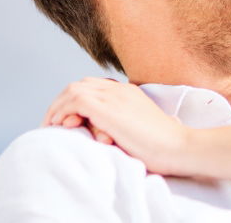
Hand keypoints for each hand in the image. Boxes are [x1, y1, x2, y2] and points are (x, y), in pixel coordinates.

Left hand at [43, 77, 190, 175]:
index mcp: (129, 92)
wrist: (177, 146)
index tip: (68, 120)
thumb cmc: (161, 145)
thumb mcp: (138, 128)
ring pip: (74, 89)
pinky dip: (64, 111)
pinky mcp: (109, 108)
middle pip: (81, 84)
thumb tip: (103, 133)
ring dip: (59, 107)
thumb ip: (121, 123)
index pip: (94, 86)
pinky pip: (76, 100)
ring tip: (52, 126)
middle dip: (62, 102)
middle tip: (53, 123)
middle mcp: (120, 89)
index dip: (76, 100)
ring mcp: (115, 96)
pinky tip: (63, 125)